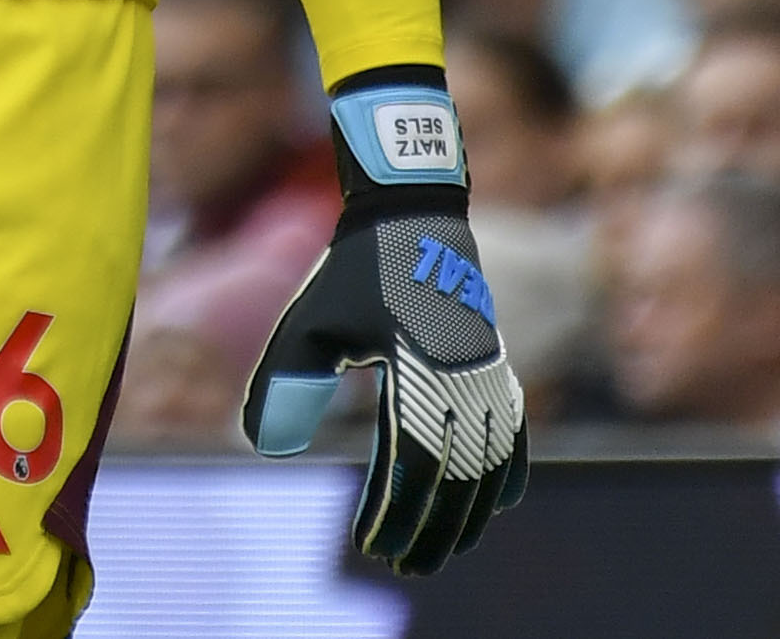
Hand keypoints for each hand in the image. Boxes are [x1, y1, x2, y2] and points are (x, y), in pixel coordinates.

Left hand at [241, 73, 527, 575]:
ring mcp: (486, 370)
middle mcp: (462, 374)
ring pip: (490, 461)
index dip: (394, 509)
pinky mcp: (495, 363)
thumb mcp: (307, 323)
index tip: (371, 545)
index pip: (410, 459)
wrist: (410, 214)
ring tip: (444, 548)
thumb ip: (284, 384)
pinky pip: (513, 430)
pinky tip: (498, 505)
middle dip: (432, 526)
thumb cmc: (352, 271)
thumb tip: (265, 450)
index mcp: (417, 367)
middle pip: (456, 474)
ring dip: (469, 511)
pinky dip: (508, 472)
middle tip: (405, 564)